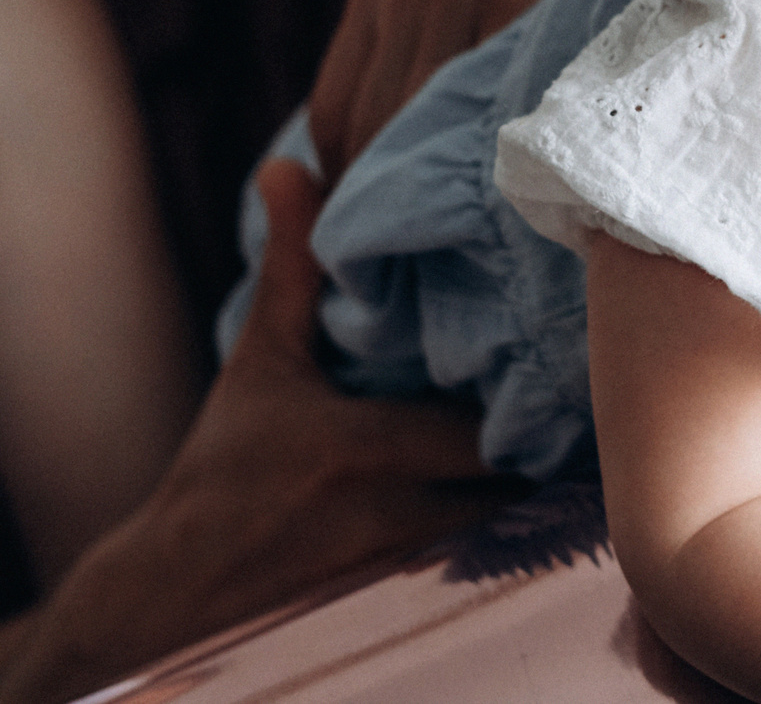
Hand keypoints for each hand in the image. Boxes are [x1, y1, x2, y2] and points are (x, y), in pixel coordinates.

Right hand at [0, 162, 525, 703]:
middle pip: (511, 482)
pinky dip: (510, 526)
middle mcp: (387, 511)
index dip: (531, 399)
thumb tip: (289, 165)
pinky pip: (482, 557)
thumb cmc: (226, 462)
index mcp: (357, 446)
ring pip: (505, 526)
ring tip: (574, 434)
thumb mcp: (260, 361)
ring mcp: (401, 562)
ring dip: (534, 486)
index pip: (481, 431)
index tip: (563, 352)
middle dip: (545, 443)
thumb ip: (293, 266)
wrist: (178, 588)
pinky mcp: (405, 594)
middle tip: (583, 392)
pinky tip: (535, 490)